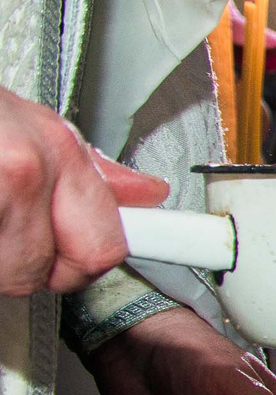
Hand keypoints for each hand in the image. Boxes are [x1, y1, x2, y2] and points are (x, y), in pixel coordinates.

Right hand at [0, 91, 168, 294]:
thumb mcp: (26, 119)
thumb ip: (85, 166)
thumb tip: (143, 193)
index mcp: (48, 152)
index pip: (102, 246)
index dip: (87, 260)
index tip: (87, 264)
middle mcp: (17, 175)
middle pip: (46, 272)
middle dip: (28, 263)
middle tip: (6, 231)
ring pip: (4, 275)